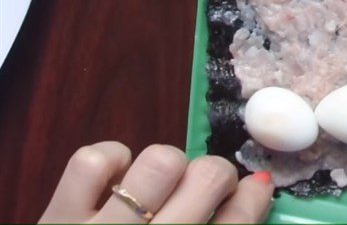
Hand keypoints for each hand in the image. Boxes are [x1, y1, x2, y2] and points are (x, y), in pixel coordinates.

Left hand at [39, 142, 273, 223]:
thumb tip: (252, 195)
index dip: (252, 199)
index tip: (257, 186)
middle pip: (206, 179)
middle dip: (215, 176)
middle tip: (205, 189)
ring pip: (158, 161)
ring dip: (166, 168)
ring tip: (158, 187)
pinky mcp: (58, 218)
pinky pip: (93, 161)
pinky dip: (110, 160)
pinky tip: (115, 182)